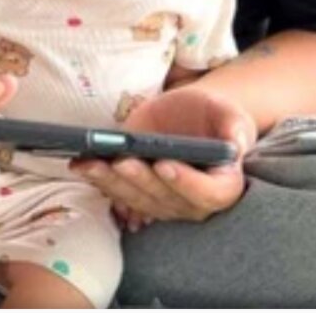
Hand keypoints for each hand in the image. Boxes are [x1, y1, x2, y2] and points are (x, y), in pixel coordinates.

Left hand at [71, 86, 255, 228]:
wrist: (192, 119)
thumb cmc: (214, 117)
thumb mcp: (229, 114)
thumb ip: (234, 126)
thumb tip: (234, 143)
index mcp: (223, 185)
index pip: (208, 194)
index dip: (186, 184)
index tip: (164, 165)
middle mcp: (193, 202)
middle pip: (164, 198)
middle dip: (139, 179)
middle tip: (121, 161)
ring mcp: (164, 202)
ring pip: (136, 199)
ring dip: (110, 183)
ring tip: (88, 163)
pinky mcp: (140, 194)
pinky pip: (119, 194)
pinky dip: (99, 181)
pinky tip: (81, 164)